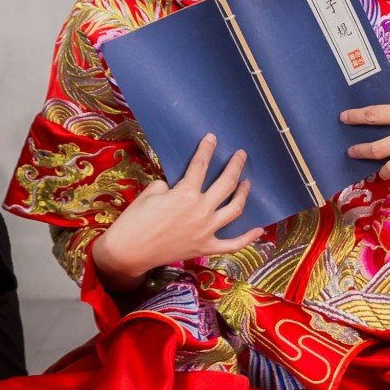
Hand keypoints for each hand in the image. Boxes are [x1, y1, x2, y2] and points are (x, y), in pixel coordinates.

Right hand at [93, 134, 261, 284]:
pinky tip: (260, 229)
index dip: (207, 149)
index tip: (212, 138)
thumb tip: (182, 186)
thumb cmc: (135, 219)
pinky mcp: (206, 248)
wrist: (129, 251)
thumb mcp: (151, 192)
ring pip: (234, 209)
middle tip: (241, 155)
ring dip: (243, 194)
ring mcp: (206, 231)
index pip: (200, 166)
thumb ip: (172, 186)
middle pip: (226, 183)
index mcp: (185, 194)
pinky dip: (248, 237)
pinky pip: (233, 244)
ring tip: (247, 183)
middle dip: (235, 166)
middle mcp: (201, 210)